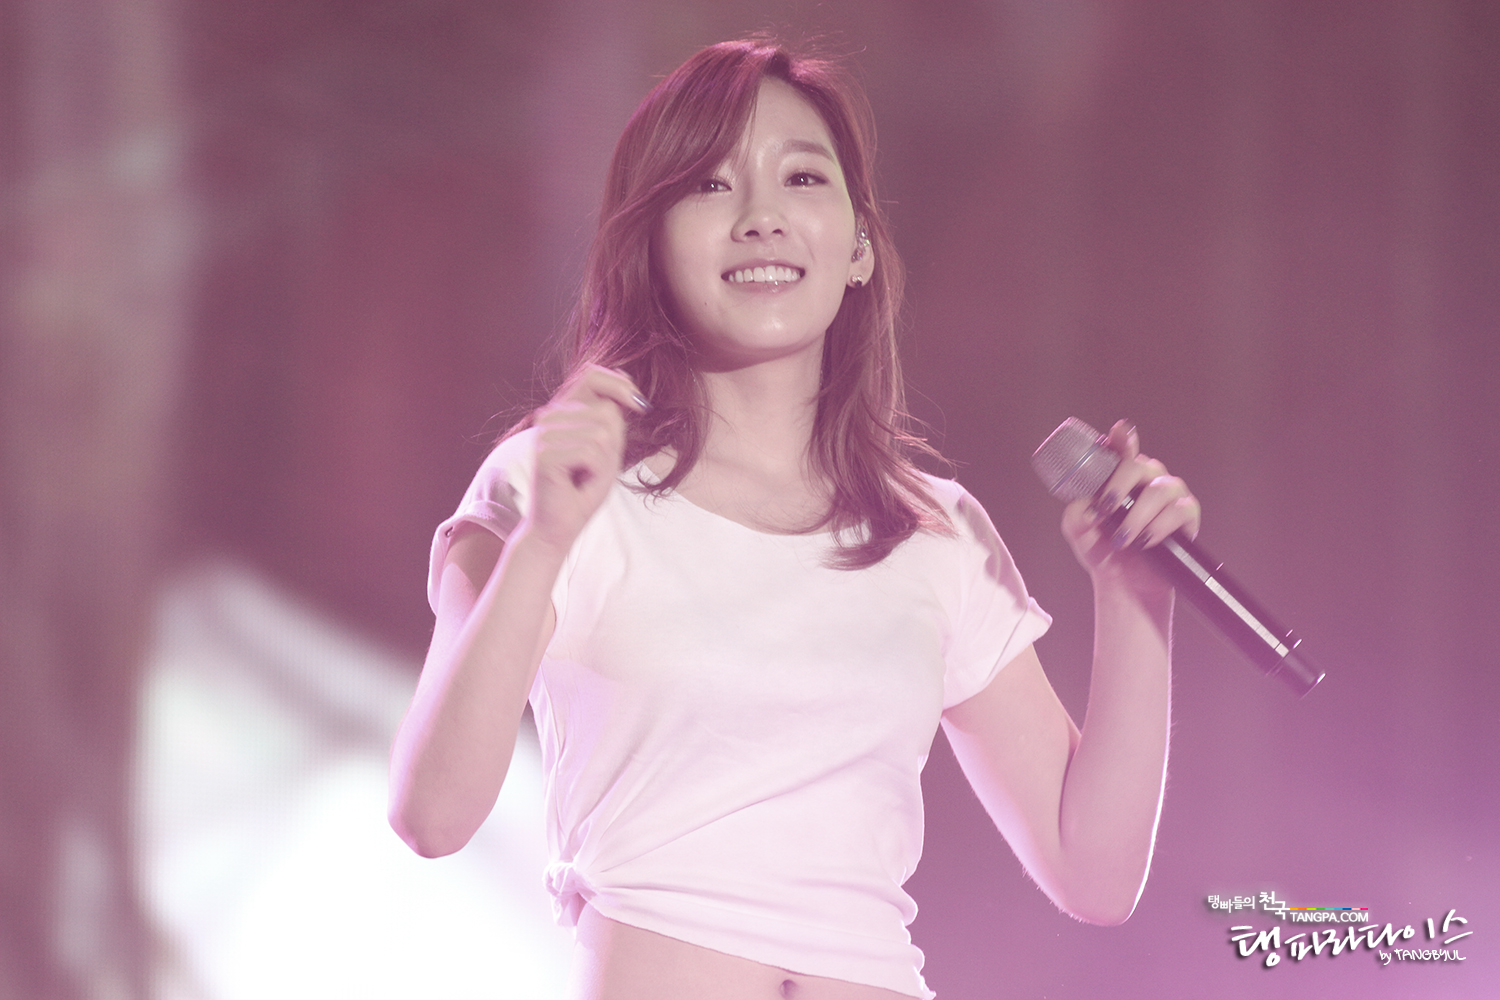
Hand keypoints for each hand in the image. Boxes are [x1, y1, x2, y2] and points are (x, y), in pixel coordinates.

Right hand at [525, 365, 648, 551]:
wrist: (559, 526)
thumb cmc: (583, 489)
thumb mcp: (607, 448)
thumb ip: (612, 415)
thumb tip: (626, 380)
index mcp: (562, 410)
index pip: (592, 375)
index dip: (620, 384)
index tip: (642, 405)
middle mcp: (549, 417)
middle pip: (605, 411)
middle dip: (614, 444)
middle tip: (594, 467)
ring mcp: (544, 434)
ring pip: (602, 433)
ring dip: (605, 462)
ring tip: (585, 476)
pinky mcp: (545, 454)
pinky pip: (592, 454)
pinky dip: (596, 473)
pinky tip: (578, 483)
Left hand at [1059, 420, 1200, 596]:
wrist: (1124, 584)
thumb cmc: (1103, 550)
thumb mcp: (1080, 531)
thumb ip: (1076, 513)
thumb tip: (1087, 507)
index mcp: (1119, 476)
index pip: (1121, 450)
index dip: (1122, 440)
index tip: (1120, 434)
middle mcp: (1146, 479)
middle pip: (1138, 465)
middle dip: (1119, 486)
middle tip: (1105, 509)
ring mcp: (1169, 494)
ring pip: (1158, 491)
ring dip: (1137, 516)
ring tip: (1123, 539)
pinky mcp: (1186, 515)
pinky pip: (1179, 511)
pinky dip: (1159, 526)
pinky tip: (1146, 540)